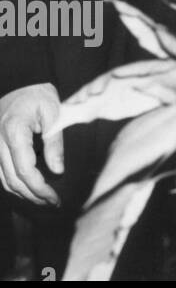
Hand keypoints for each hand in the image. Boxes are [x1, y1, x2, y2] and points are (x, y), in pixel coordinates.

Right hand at [0, 82, 63, 205]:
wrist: (19, 84)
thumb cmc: (39, 96)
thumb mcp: (53, 114)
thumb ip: (54, 142)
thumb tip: (58, 172)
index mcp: (14, 131)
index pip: (24, 169)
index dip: (39, 187)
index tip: (55, 197)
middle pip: (12, 179)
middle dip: (33, 195)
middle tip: (53, 203)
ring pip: (3, 179)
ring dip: (22, 193)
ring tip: (44, 200)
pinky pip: (0, 173)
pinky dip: (13, 184)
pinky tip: (29, 190)